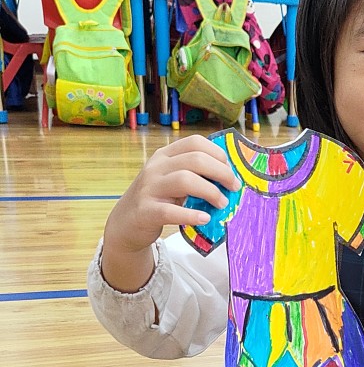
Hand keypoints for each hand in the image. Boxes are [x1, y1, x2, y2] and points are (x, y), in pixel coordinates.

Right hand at [101, 135, 239, 291]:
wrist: (126, 223)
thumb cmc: (157, 200)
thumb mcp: (172, 180)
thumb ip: (194, 174)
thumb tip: (230, 177)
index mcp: (165, 156)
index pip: (195, 143)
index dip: (218, 154)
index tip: (231, 170)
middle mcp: (156, 167)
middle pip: (195, 160)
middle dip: (221, 173)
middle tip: (234, 188)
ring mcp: (149, 188)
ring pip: (185, 180)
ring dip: (210, 192)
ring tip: (222, 204)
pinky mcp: (146, 211)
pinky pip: (171, 211)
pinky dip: (191, 215)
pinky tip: (204, 219)